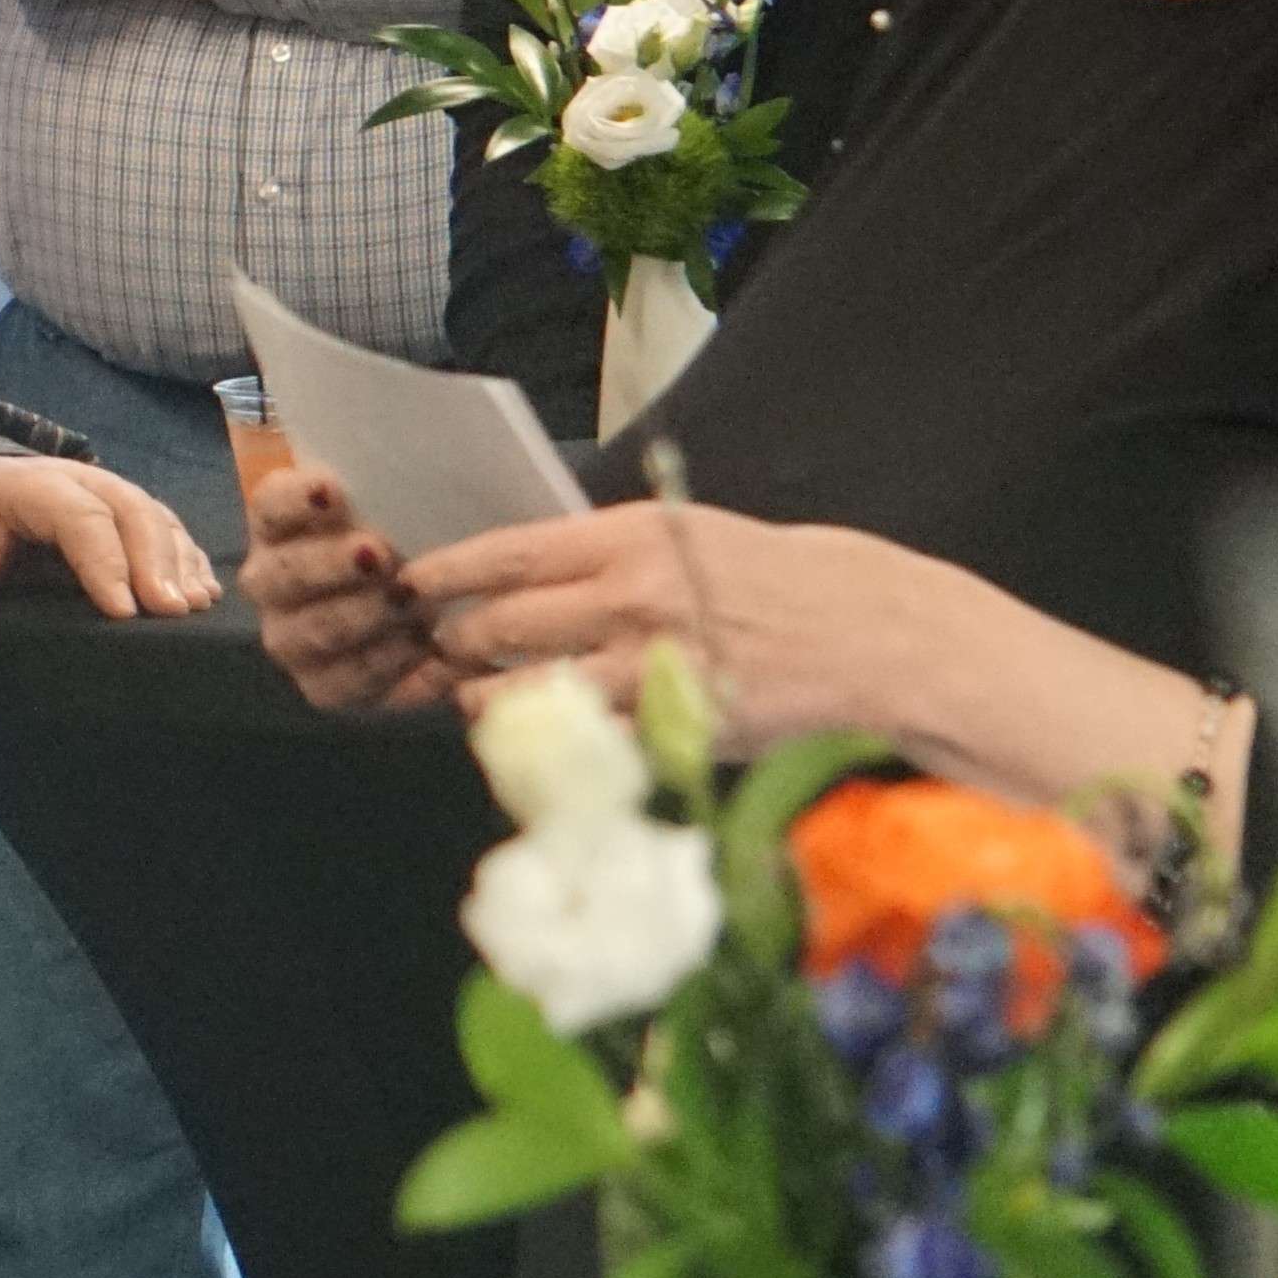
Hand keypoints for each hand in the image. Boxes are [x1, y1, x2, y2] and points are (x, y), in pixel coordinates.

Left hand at [0, 450, 214, 667]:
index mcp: (28, 484)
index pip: (76, 515)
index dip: (104, 560)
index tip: (123, 610)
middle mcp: (76, 479)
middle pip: (130, 507)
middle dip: (156, 559)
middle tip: (171, 611)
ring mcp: (105, 490)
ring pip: (155, 514)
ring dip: (179, 560)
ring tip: (194, 607)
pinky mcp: (122, 510)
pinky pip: (165, 526)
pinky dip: (187, 557)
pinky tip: (202, 593)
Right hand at [239, 460, 456, 713]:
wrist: (427, 598)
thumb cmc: (406, 532)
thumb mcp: (396, 495)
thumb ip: (389, 474)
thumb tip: (410, 429)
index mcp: (279, 523)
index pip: (271, 504)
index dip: (296, 499)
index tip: (332, 488)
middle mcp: (270, 581)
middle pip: (281, 575)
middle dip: (328, 565)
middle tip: (378, 554)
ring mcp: (290, 638)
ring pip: (308, 633)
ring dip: (359, 617)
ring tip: (409, 603)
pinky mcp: (321, 686)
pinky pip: (343, 684)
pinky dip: (385, 667)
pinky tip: (426, 648)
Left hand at [400, 498, 945, 749]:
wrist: (868, 635)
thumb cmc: (774, 580)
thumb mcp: (687, 536)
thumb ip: (605, 555)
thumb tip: (523, 570)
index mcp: (629, 539)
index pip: (505, 555)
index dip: (445, 574)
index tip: (410, 584)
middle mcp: (629, 599)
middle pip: (498, 626)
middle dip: (455, 642)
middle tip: (441, 649)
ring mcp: (648, 670)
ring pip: (527, 691)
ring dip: (486, 699)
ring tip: (475, 698)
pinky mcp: (673, 731)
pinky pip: (583, 741)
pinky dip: (550, 741)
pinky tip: (541, 737)